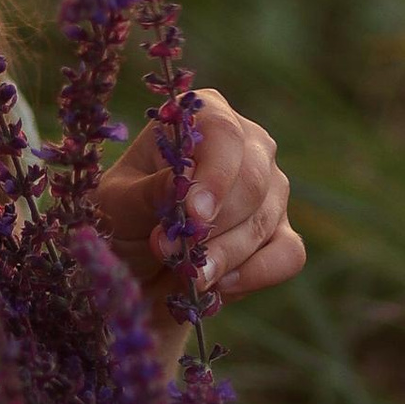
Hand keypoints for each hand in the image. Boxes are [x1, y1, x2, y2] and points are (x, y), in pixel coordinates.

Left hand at [93, 88, 305, 313]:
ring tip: (186, 275)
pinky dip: (254, 274)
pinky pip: (287, 254)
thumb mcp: (117, 204)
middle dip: (214, 225)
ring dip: (224, 255)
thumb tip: (180, 185)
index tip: (194, 215)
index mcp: (204, 119)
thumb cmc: (122, 221)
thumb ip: (147, 192)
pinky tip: (219, 284)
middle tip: (171, 253)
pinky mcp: (281, 233)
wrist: (136, 271)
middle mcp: (247, 145)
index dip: (214, 176)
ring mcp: (272, 189)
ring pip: (265, 220)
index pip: (223, 135)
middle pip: (253, 178)